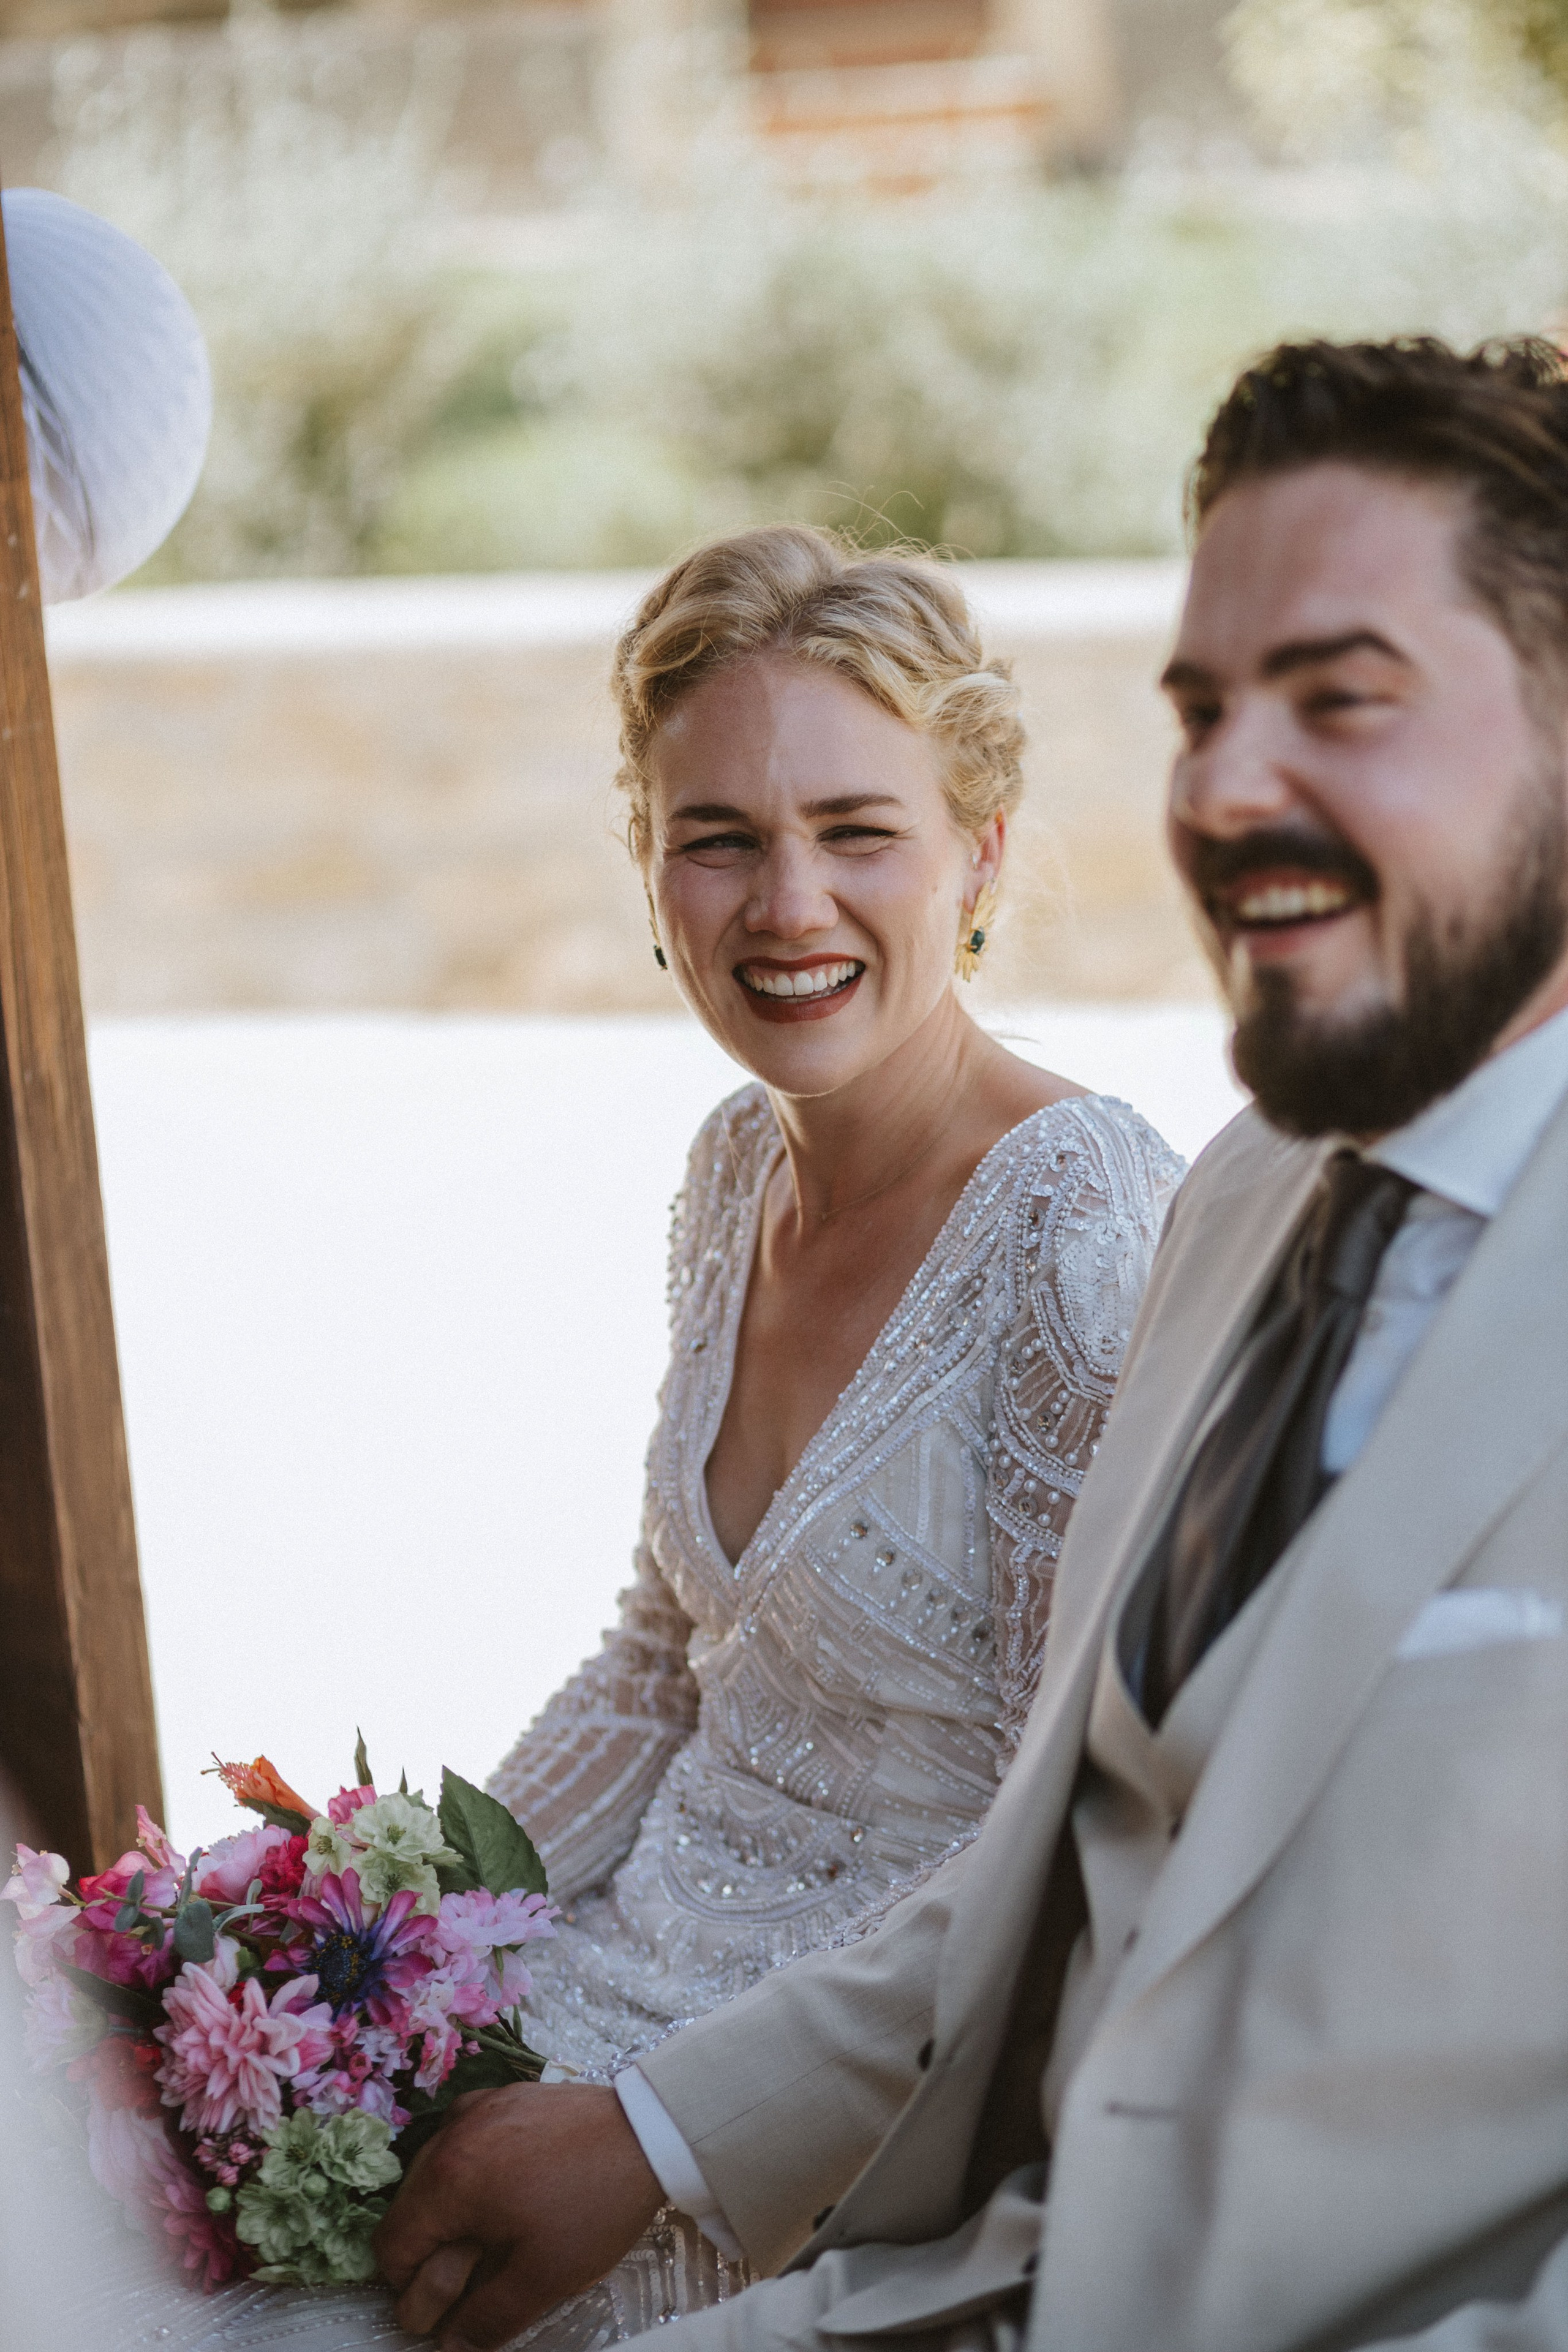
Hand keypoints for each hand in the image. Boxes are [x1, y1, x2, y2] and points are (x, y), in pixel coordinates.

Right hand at [374, 2081, 663, 2347]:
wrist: (649, 2131)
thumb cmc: (594, 2203)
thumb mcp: (544, 2276)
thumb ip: (487, 2318)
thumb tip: (451, 2348)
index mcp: (450, 2179)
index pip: (391, 2245)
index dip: (410, 2287)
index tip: (446, 2303)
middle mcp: (452, 2134)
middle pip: (408, 2207)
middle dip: (430, 2249)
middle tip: (472, 2274)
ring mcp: (477, 2108)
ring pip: (434, 2171)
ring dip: (449, 2208)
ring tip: (494, 2232)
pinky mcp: (503, 2096)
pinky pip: (464, 2137)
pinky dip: (471, 2168)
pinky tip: (507, 2187)